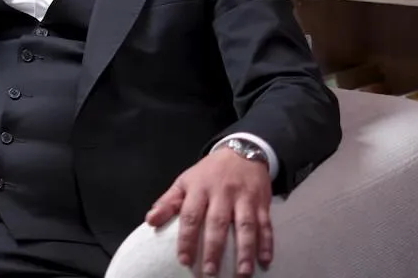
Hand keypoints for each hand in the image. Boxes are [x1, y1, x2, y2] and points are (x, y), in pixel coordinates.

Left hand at [145, 148, 272, 277]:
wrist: (241, 151)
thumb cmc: (209, 173)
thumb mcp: (185, 181)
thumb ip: (168, 202)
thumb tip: (150, 221)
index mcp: (200, 189)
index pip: (191, 216)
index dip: (187, 238)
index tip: (184, 260)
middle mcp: (222, 193)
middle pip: (218, 223)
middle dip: (214, 249)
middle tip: (210, 272)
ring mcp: (244, 198)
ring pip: (245, 226)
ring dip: (245, 250)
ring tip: (243, 273)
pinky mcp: (262, 202)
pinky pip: (266, 224)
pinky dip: (267, 243)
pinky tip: (265, 260)